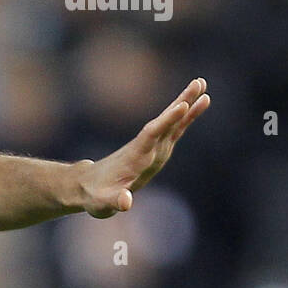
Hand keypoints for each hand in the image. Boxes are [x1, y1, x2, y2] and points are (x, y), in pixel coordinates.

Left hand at [80, 78, 210, 218]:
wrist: (87, 186)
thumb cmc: (96, 196)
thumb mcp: (103, 204)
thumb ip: (115, 202)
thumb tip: (126, 202)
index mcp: (135, 157)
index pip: (151, 135)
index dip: (166, 121)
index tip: (181, 105)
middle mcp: (144, 147)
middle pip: (164, 122)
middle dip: (180, 104)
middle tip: (198, 83)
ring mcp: (150, 146)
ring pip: (171, 122)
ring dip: (186, 103)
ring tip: (201, 83)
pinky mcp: (155, 148)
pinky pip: (174, 130)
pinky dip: (186, 117)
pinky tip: (199, 103)